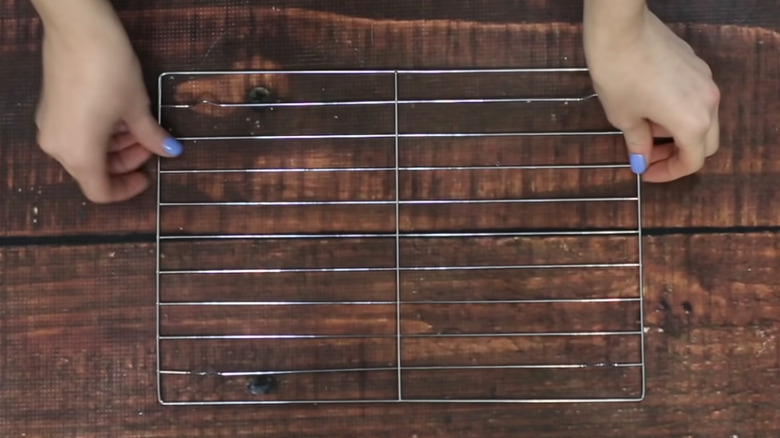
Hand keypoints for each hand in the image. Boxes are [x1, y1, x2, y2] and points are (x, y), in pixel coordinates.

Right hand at [33, 4, 181, 202]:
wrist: (78, 29)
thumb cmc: (109, 73)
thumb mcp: (136, 108)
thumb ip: (151, 136)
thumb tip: (170, 150)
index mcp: (79, 155)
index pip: (101, 191)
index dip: (127, 189)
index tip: (147, 176)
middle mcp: (58, 146)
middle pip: (93, 171)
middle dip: (125, 161)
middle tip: (151, 144)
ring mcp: (50, 127)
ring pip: (85, 151)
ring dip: (115, 146)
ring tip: (140, 124)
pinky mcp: (50, 109)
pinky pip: (76, 133)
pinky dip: (100, 132)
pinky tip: (121, 114)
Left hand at [584, 6, 719, 181]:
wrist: (621, 30)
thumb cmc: (619, 75)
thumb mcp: (624, 118)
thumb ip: (638, 144)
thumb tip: (642, 161)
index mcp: (693, 122)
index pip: (693, 161)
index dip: (669, 172)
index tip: (647, 172)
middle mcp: (709, 102)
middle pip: (706, 143)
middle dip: (678, 155)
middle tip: (650, 157)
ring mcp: (706, 81)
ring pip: (703, 120)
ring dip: (679, 133)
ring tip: (645, 129)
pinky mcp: (697, 66)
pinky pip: (696, 99)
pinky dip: (680, 112)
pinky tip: (651, 106)